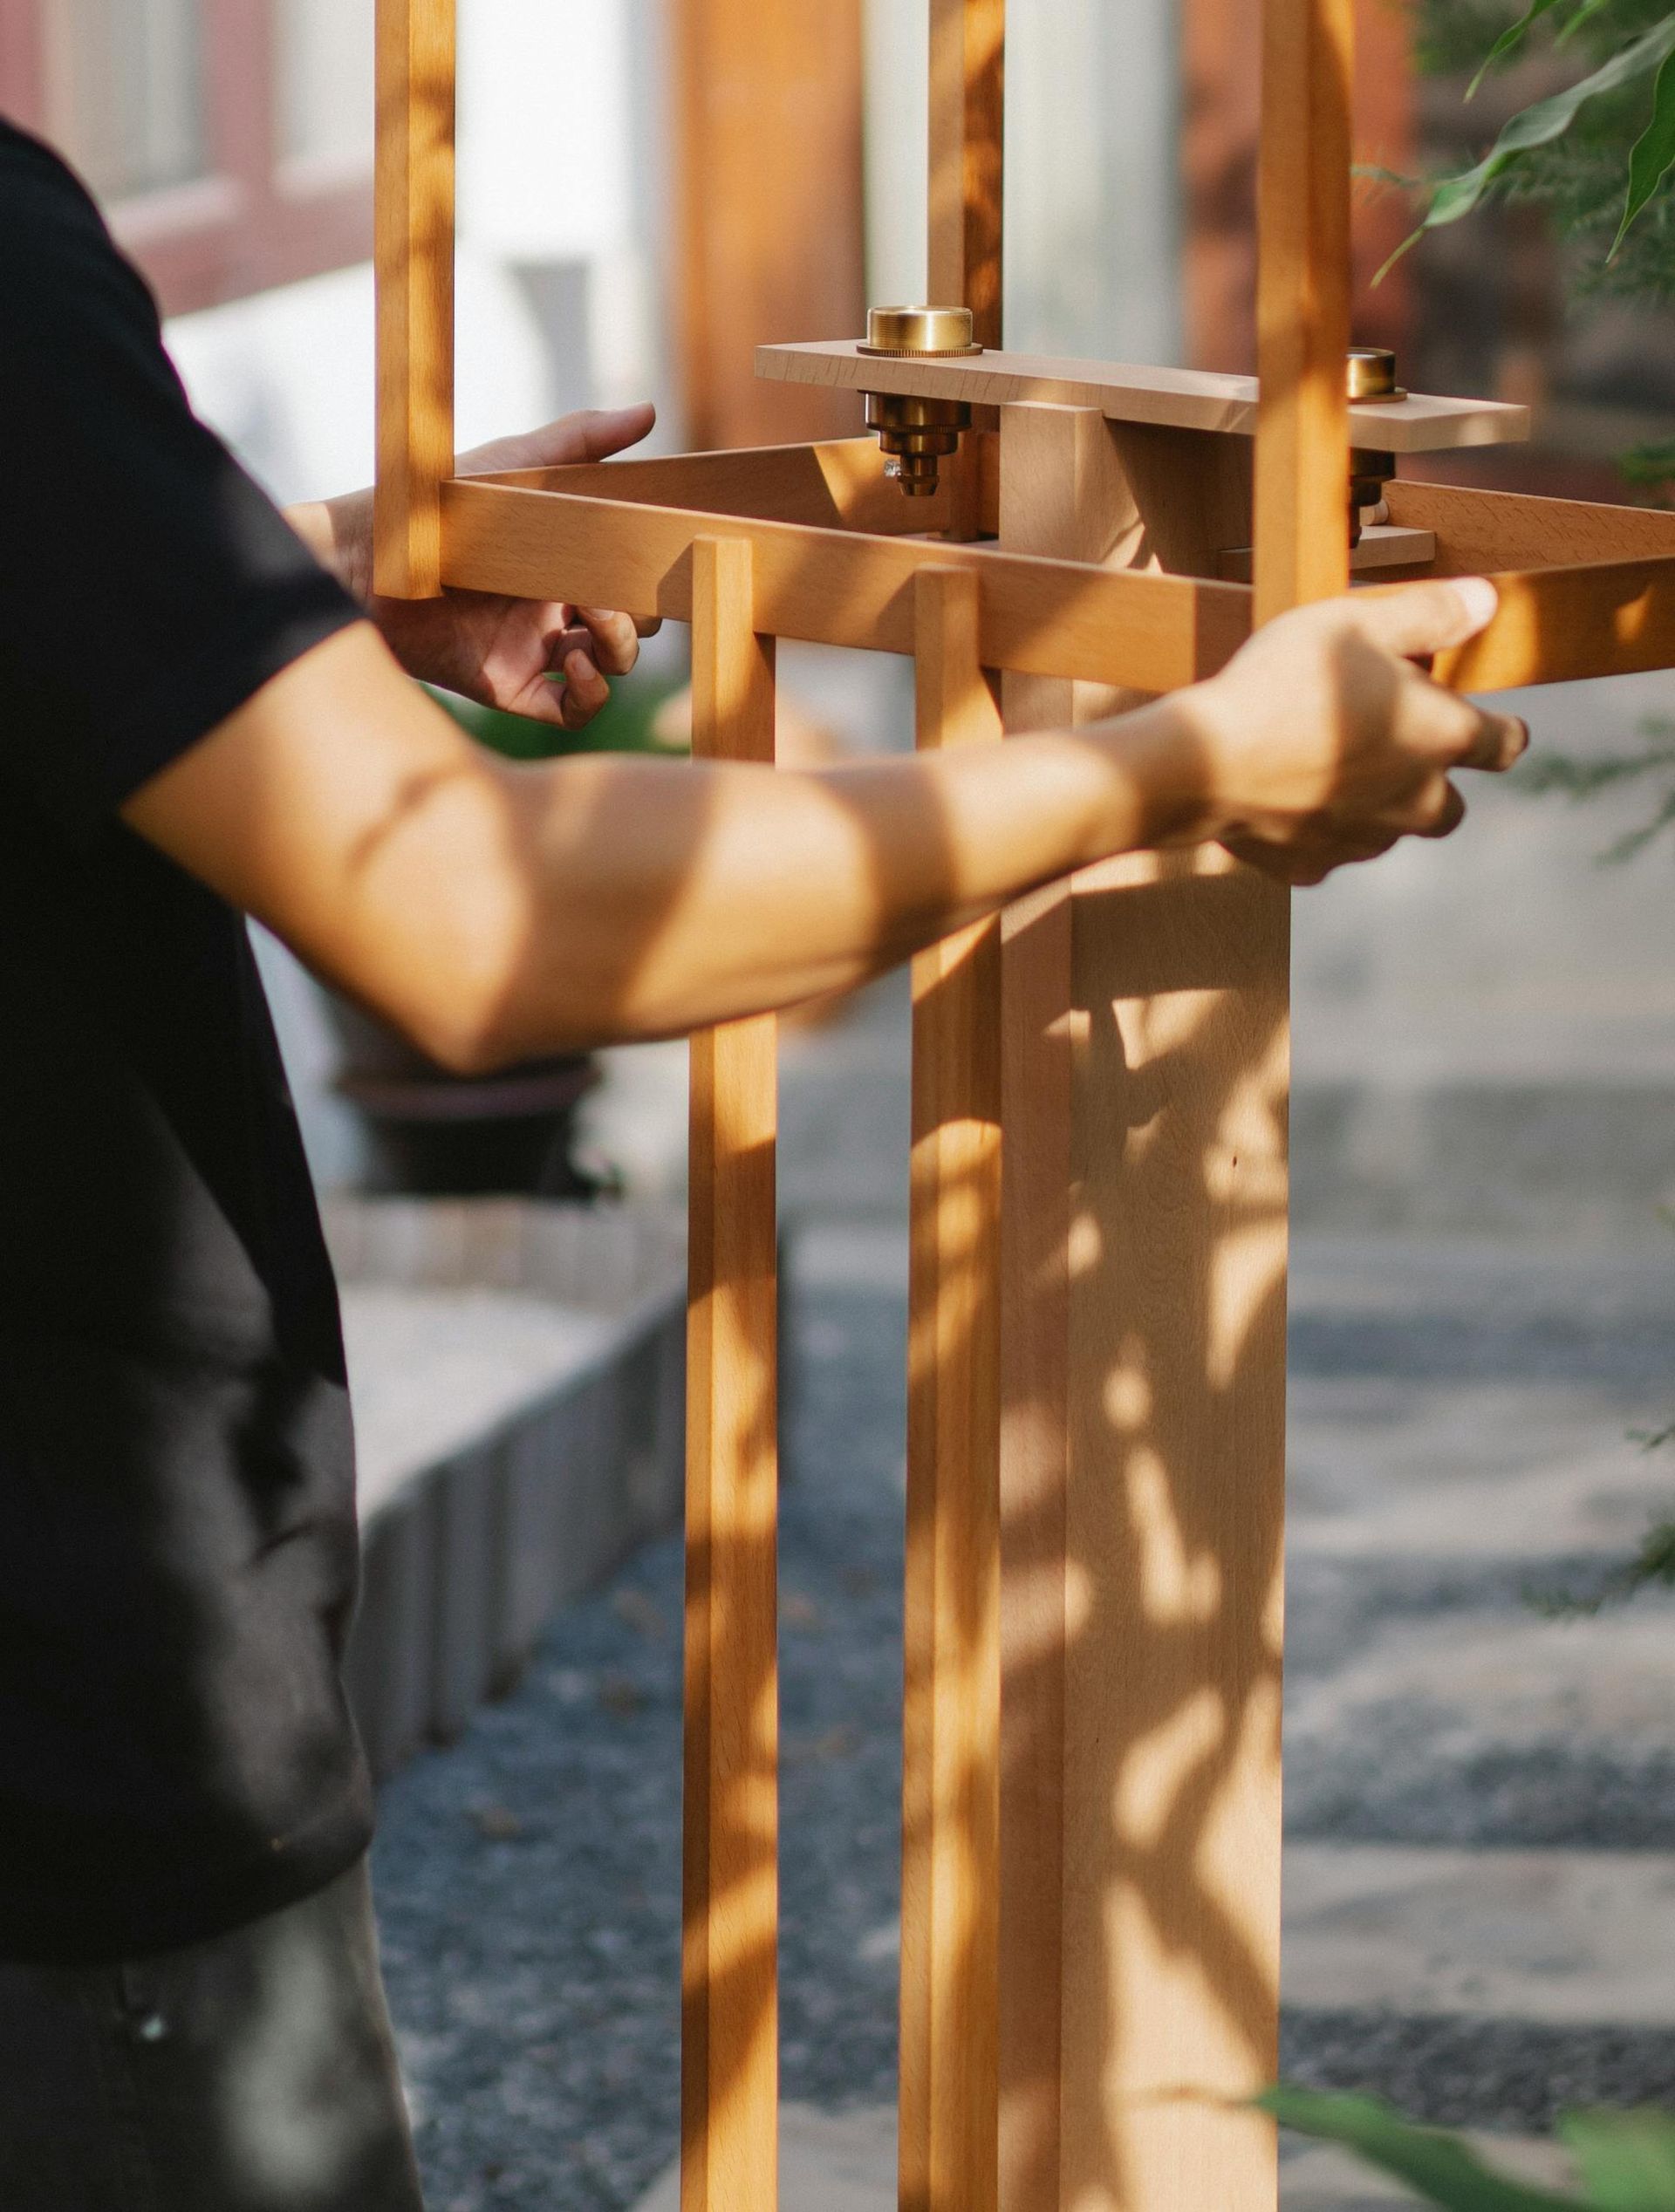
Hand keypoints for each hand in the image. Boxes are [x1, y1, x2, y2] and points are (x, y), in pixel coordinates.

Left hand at [322, 404, 660, 730]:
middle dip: (638, 615)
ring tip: (592, 621)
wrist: (375, 556)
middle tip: (610, 592)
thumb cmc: (441, 502)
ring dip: (618, 648)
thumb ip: (582, 439)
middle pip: (630, 626)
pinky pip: (572, 711)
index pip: (631, 581)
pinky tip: (575, 666)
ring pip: (610, 666)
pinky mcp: (512, 685)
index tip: (657, 564)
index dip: (650, 580)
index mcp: (564, 561)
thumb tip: (648, 411)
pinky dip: (590, 696)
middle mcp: (554, 608)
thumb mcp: (517, 462)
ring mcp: (535, 649)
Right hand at [1186, 577, 1527, 884]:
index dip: (1502, 733)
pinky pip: (1327, 850)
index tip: (1491, 728)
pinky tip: (1282, 798)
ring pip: (1388, 831)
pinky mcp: (1313, 867)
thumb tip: (1487, 599)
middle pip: (1449, 808)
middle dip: (1429, 782)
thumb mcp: (1358, 622)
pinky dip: (1315, 830)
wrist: (1207, 762)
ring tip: (1325, 766)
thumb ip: (1430, 613)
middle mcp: (1418, 802)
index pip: (1507, 745)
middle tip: (1384, 745)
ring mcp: (1364, 841)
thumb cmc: (1286, 682)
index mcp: (1443, 737)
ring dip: (1373, 807)